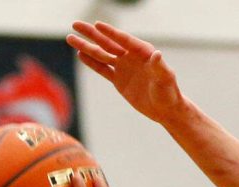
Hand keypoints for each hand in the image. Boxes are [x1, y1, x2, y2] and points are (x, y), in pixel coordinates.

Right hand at [68, 22, 184, 123]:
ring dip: (86, 47)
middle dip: (91, 34)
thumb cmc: (169, 93)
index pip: (123, 40)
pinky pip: (103, 69)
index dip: (110, 32)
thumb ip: (160, 67)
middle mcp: (131, 56)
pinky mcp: (119, 80)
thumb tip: (157, 54)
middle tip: (75, 25)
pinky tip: (81, 55)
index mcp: (142, 52)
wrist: (165, 110)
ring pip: (101, 54)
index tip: (97, 25)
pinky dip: (92, 62)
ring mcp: (123, 67)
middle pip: (107, 43)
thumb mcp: (166, 79)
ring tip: (70, 38)